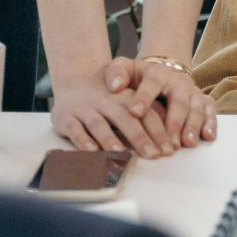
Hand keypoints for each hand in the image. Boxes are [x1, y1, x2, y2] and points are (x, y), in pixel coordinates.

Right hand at [49, 67, 168, 154]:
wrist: (74, 81)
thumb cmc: (108, 98)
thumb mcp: (128, 100)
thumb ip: (147, 115)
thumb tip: (171, 139)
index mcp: (125, 97)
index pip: (145, 113)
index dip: (158, 131)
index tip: (168, 149)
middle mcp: (105, 101)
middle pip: (124, 118)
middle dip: (139, 138)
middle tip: (153, 155)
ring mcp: (85, 109)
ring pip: (98, 124)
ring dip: (110, 139)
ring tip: (121, 153)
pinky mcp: (66, 118)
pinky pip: (74, 129)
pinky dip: (82, 140)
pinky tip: (91, 151)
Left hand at [113, 57, 218, 152]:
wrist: (159, 74)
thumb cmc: (137, 77)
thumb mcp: (123, 69)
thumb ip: (115, 73)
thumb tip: (114, 86)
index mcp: (157, 73)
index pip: (152, 83)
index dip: (144, 97)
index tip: (134, 112)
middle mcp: (178, 81)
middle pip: (179, 100)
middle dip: (174, 121)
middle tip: (168, 141)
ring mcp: (192, 91)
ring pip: (196, 107)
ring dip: (192, 126)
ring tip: (186, 143)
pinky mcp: (202, 101)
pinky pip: (210, 110)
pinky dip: (211, 123)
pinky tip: (207, 136)